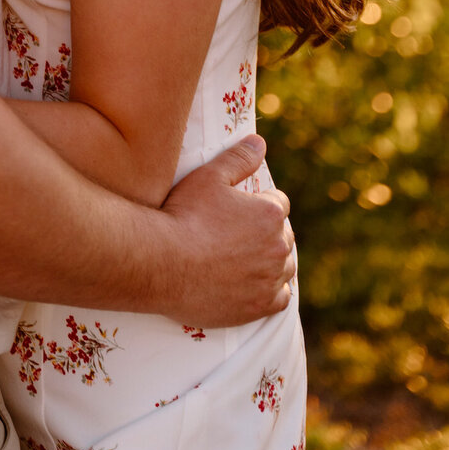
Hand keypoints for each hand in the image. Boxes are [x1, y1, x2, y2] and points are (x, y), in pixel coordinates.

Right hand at [159, 137, 296, 326]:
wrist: (163, 263)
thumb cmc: (184, 215)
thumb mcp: (209, 177)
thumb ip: (239, 158)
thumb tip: (260, 142)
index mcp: (270, 213)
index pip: (279, 203)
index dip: (260, 203)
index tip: (241, 210)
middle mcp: (278, 247)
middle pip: (284, 235)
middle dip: (267, 232)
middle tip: (239, 234)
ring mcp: (270, 279)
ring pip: (285, 267)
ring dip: (272, 261)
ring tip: (247, 258)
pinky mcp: (260, 306)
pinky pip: (281, 298)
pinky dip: (273, 291)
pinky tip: (256, 285)